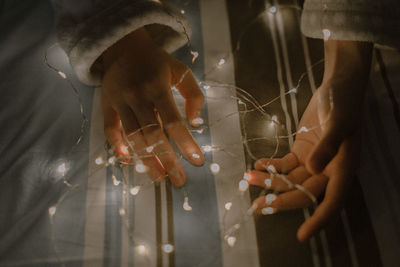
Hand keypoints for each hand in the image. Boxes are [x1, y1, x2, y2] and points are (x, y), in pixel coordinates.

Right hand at [101, 28, 204, 186]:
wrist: (124, 47)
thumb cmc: (158, 63)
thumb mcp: (182, 72)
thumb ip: (194, 96)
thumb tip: (197, 123)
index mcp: (158, 87)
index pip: (173, 122)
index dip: (185, 143)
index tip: (197, 162)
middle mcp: (137, 96)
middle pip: (152, 134)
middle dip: (167, 160)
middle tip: (179, 180)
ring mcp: (119, 102)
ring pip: (132, 136)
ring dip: (146, 160)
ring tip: (159, 178)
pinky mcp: (107, 105)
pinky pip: (110, 129)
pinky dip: (117, 146)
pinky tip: (127, 162)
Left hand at [248, 40, 372, 241]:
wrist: (337, 85)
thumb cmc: (342, 101)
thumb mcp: (338, 121)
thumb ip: (327, 145)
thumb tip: (314, 171)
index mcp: (343, 168)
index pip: (333, 201)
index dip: (319, 220)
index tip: (301, 235)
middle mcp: (329, 169)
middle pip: (303, 192)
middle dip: (280, 200)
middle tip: (256, 206)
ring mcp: (315, 160)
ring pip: (291, 179)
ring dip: (270, 181)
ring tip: (248, 179)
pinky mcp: (303, 150)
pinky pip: (285, 165)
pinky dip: (271, 166)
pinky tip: (257, 164)